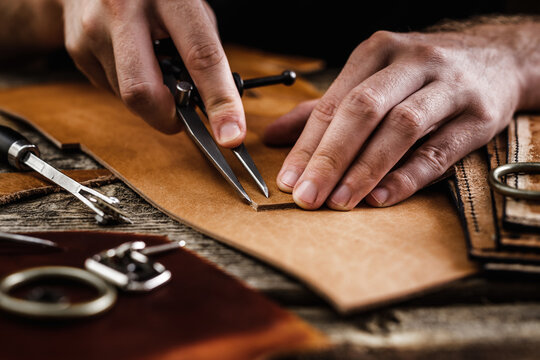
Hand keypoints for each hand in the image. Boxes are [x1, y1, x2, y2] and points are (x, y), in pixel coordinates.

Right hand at [60, 0, 244, 145]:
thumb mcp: (189, 5)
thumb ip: (203, 49)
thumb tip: (216, 102)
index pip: (201, 57)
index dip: (220, 101)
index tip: (230, 134)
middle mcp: (124, 10)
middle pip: (144, 93)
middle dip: (168, 118)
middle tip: (182, 119)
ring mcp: (93, 30)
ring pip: (128, 97)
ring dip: (150, 97)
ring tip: (153, 64)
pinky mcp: (77, 48)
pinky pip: (111, 89)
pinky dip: (129, 86)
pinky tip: (130, 59)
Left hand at [264, 23, 539, 209]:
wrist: (497, 60)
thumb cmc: (420, 75)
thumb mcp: (371, 79)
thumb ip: (323, 109)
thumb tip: (273, 136)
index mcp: (377, 52)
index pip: (333, 103)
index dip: (307, 145)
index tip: (288, 180)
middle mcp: (412, 63)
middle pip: (363, 111)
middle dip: (330, 157)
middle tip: (307, 196)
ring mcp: (448, 86)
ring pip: (400, 128)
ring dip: (366, 169)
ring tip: (340, 201)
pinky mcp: (479, 116)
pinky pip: (438, 150)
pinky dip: (407, 176)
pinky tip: (381, 197)